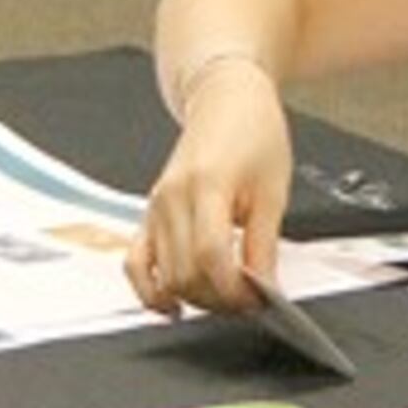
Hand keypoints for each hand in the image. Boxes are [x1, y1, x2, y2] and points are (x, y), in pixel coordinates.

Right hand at [124, 59, 289, 315]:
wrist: (226, 101)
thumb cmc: (253, 134)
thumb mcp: (273, 191)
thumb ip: (264, 245)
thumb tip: (264, 290)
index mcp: (207, 185)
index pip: (212, 256)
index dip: (234, 289)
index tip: (258, 302)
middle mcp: (172, 198)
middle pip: (185, 272)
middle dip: (218, 299)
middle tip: (248, 303)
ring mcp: (155, 207)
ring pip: (165, 275)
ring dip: (194, 298)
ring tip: (224, 297)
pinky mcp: (148, 214)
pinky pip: (135, 263)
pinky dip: (150, 290)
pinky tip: (171, 305)